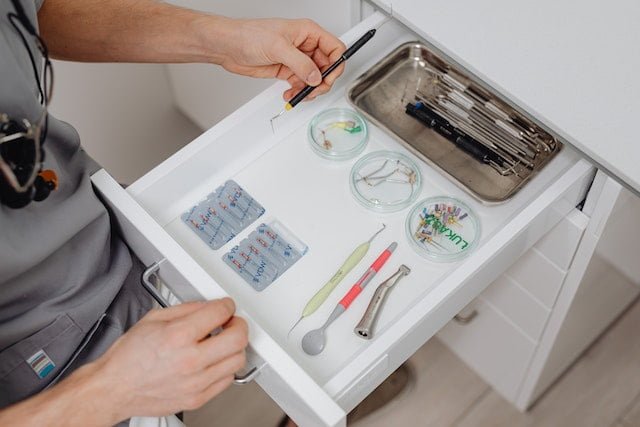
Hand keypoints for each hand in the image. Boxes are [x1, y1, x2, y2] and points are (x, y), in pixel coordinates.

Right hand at [93, 298, 247, 420]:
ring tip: (223, 342)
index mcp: (178, 336)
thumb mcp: (154, 318)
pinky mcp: (197, 399)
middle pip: (238, 338)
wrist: (114, 389)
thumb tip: (208, 306)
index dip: (227, 305)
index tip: (226, 307)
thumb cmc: (128, 357)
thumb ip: (187, 308)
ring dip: (234, 347)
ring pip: (237, 360)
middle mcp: (190, 360)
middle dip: (239, 325)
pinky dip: (226, 367)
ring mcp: (196, 382)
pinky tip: (215, 361)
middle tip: (232, 323)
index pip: (220, 312)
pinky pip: (228, 380)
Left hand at [204, 17, 346, 101]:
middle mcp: (305, 45)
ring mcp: (296, 59)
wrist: (230, 46)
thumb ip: (300, 64)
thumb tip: (316, 77)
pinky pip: (300, 84)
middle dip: (321, 82)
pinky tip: (289, 94)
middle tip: (312, 90)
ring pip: (314, 79)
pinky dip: (297, 92)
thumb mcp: (278, 47)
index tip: (327, 78)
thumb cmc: (249, 35)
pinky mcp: (287, 71)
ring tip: (298, 94)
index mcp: (308, 32)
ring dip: (308, 90)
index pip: (334, 48)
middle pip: (327, 67)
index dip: (335, 64)